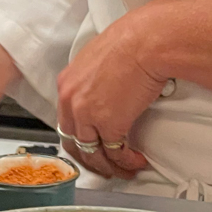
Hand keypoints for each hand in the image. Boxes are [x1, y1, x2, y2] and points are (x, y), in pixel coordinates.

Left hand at [56, 6, 161, 179]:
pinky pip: (116, 153)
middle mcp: (71, 100)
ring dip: (108, 166)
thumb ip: (93, 80)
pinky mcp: (109, 125)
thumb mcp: (98, 58)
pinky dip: (126, 162)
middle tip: (103, 165)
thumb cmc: (131, 41)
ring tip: (123, 169)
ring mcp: (87, 114)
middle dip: (89, 159)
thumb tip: (103, 92)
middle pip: (74, 142)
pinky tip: (135, 161)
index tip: (90, 145)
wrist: (146, 42)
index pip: (66, 120)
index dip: (78, 137)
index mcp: (67, 83)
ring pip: (92, 153)